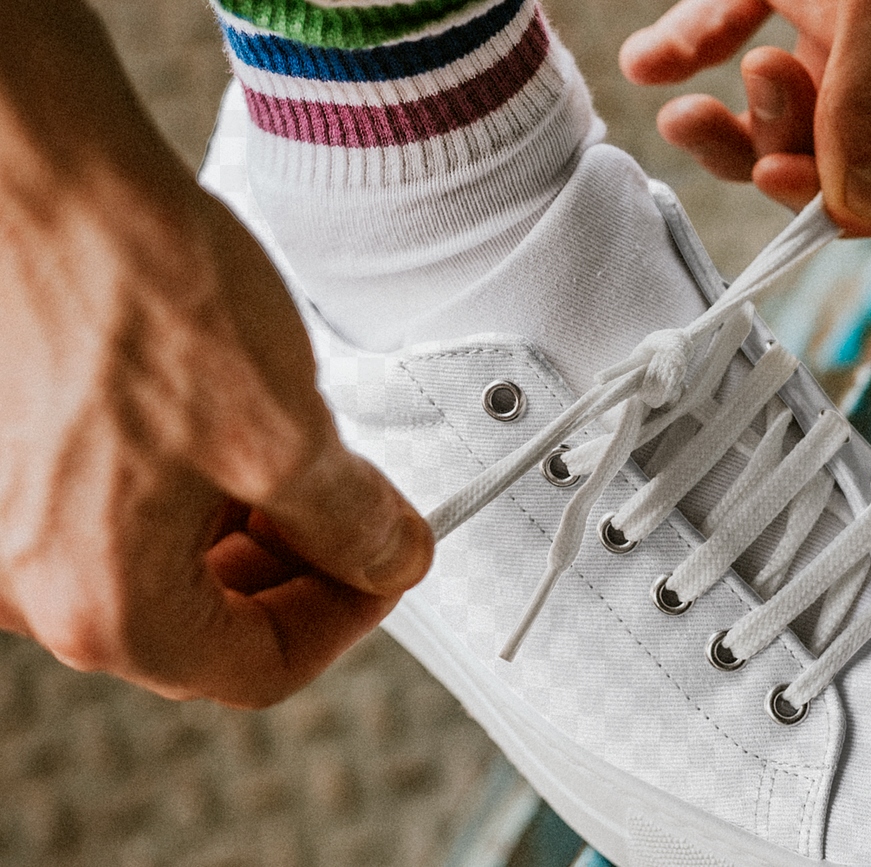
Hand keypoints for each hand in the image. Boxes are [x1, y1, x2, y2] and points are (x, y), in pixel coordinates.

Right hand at [0, 0, 432, 707]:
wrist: (54, 185)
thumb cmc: (139, 292)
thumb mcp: (288, 434)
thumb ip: (354, 525)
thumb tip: (390, 556)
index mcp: (106, 604)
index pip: (262, 668)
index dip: (350, 617)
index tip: (389, 564)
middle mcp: (49, 582)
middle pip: (220, 626)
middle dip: (307, 570)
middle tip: (362, 515)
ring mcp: (37, 529)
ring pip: (187, 572)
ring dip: (265, 530)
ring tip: (309, 458)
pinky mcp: (42, 473)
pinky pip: (145, 518)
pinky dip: (215, 494)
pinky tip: (249, 435)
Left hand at [620, 0, 870, 234]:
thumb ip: (869, 96)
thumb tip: (852, 209)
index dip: (857, 200)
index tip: (787, 181)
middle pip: (838, 156)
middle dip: (778, 148)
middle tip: (752, 94)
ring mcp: (846, 19)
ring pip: (781, 112)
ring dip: (727, 123)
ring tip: (684, 100)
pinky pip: (732, 31)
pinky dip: (686, 47)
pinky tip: (647, 60)